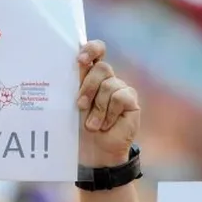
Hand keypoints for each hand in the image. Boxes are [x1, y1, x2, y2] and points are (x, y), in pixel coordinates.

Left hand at [76, 40, 139, 168]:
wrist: (93, 151)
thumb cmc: (78, 128)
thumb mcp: (71, 105)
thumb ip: (73, 85)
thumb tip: (74, 66)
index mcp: (90, 75)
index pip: (96, 51)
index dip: (91, 49)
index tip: (81, 60)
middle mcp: (106, 79)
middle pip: (102, 68)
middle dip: (89, 87)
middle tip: (80, 106)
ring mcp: (120, 89)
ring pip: (109, 85)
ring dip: (98, 109)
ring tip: (93, 125)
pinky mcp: (131, 101)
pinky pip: (120, 98)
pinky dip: (110, 114)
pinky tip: (107, 125)